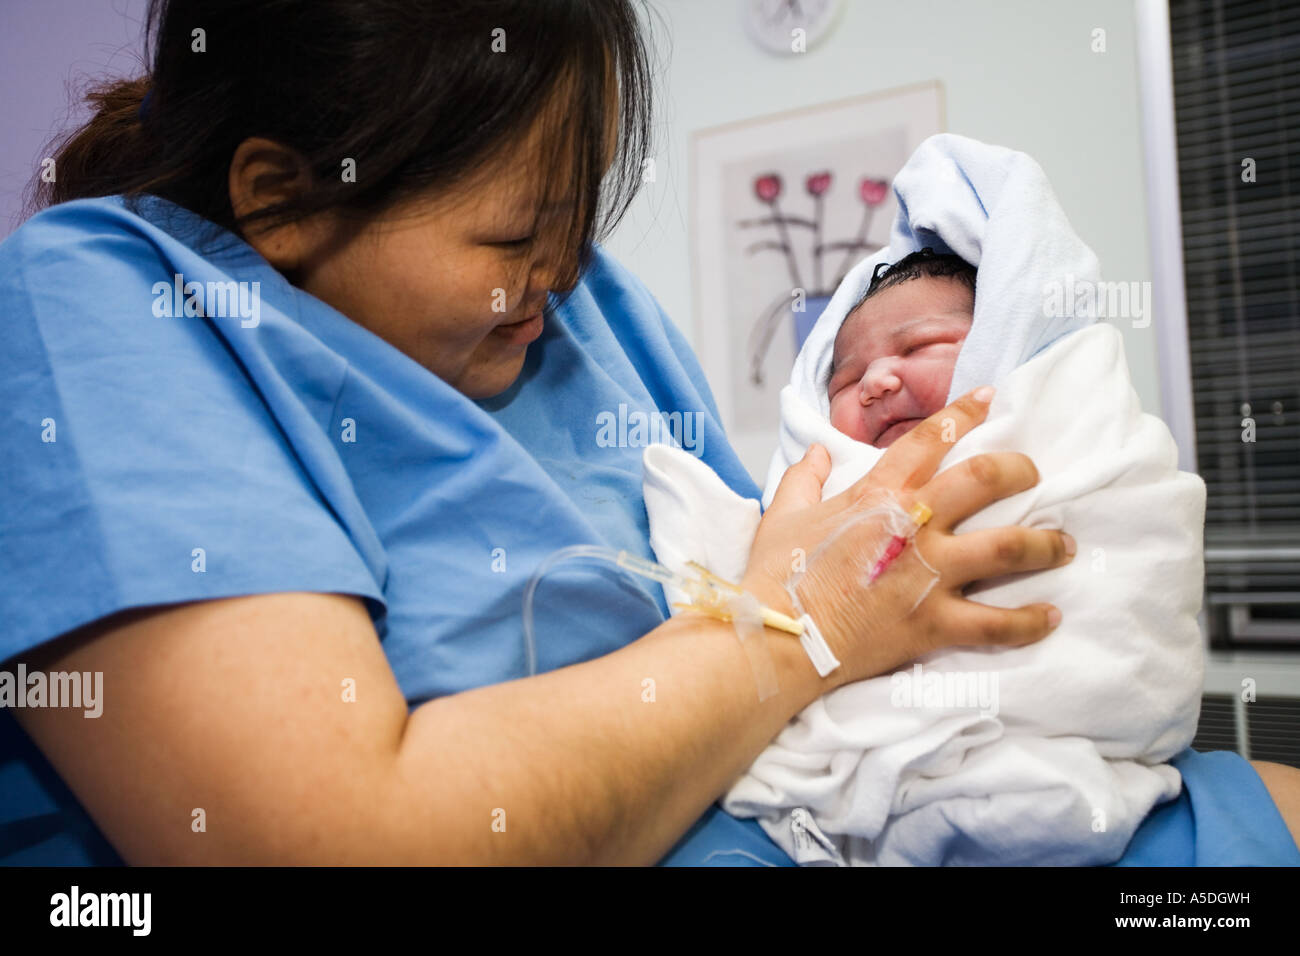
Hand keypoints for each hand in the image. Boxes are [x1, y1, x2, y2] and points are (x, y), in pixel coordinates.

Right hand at [741, 387, 1073, 687]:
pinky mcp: (934, 623)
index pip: (931, 437)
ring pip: (1008, 547)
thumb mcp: (784, 515)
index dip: (964, 411)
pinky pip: (997, 624)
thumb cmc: (777, 576)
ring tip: (1061, 544)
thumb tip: (815, 451)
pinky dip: (1029, 622)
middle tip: (1033, 475)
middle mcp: (913, 525)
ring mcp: (928, 575)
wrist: (777, 636)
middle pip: (986, 479)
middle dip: (1019, 470)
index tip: (988, 397)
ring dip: (1044, 544)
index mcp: (878, 492)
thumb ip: (804, 477)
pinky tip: (1051, 616)